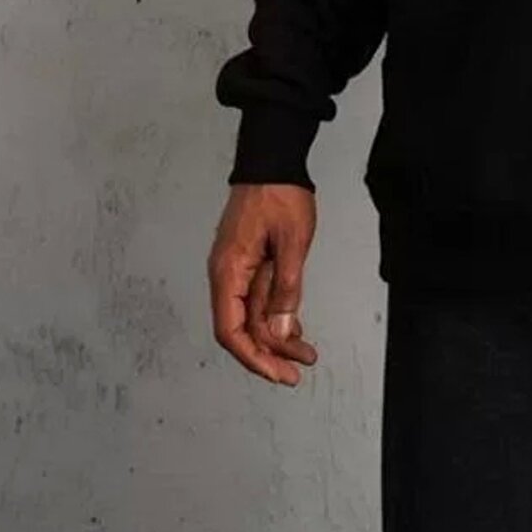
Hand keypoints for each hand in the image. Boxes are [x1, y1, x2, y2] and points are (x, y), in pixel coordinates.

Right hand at [208, 183, 318, 384]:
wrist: (273, 158)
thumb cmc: (280, 195)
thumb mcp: (291, 243)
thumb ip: (285, 289)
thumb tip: (280, 330)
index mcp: (228, 271)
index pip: (231, 330)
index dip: (253, 357)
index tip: (278, 373)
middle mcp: (226, 275)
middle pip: (241, 328)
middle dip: (269, 353)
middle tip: (297, 371)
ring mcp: (236, 269)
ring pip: (252, 316)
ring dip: (276, 336)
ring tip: (305, 353)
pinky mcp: (248, 263)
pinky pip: (257, 299)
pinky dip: (275, 315)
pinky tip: (295, 328)